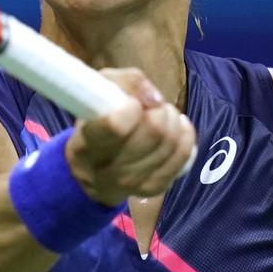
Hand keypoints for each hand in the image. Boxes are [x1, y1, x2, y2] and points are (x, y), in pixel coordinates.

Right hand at [66, 67, 196, 204]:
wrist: (94, 172)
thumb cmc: (96, 123)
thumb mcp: (100, 92)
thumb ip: (126, 82)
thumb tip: (155, 99)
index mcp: (87, 145)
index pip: (116, 126)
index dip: (133, 107)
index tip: (133, 103)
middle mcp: (107, 171)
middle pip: (154, 132)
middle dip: (159, 111)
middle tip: (153, 106)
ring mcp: (132, 183)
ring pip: (170, 143)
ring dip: (172, 120)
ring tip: (163, 114)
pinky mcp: (154, 189)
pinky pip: (183, 156)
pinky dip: (185, 135)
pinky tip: (177, 126)